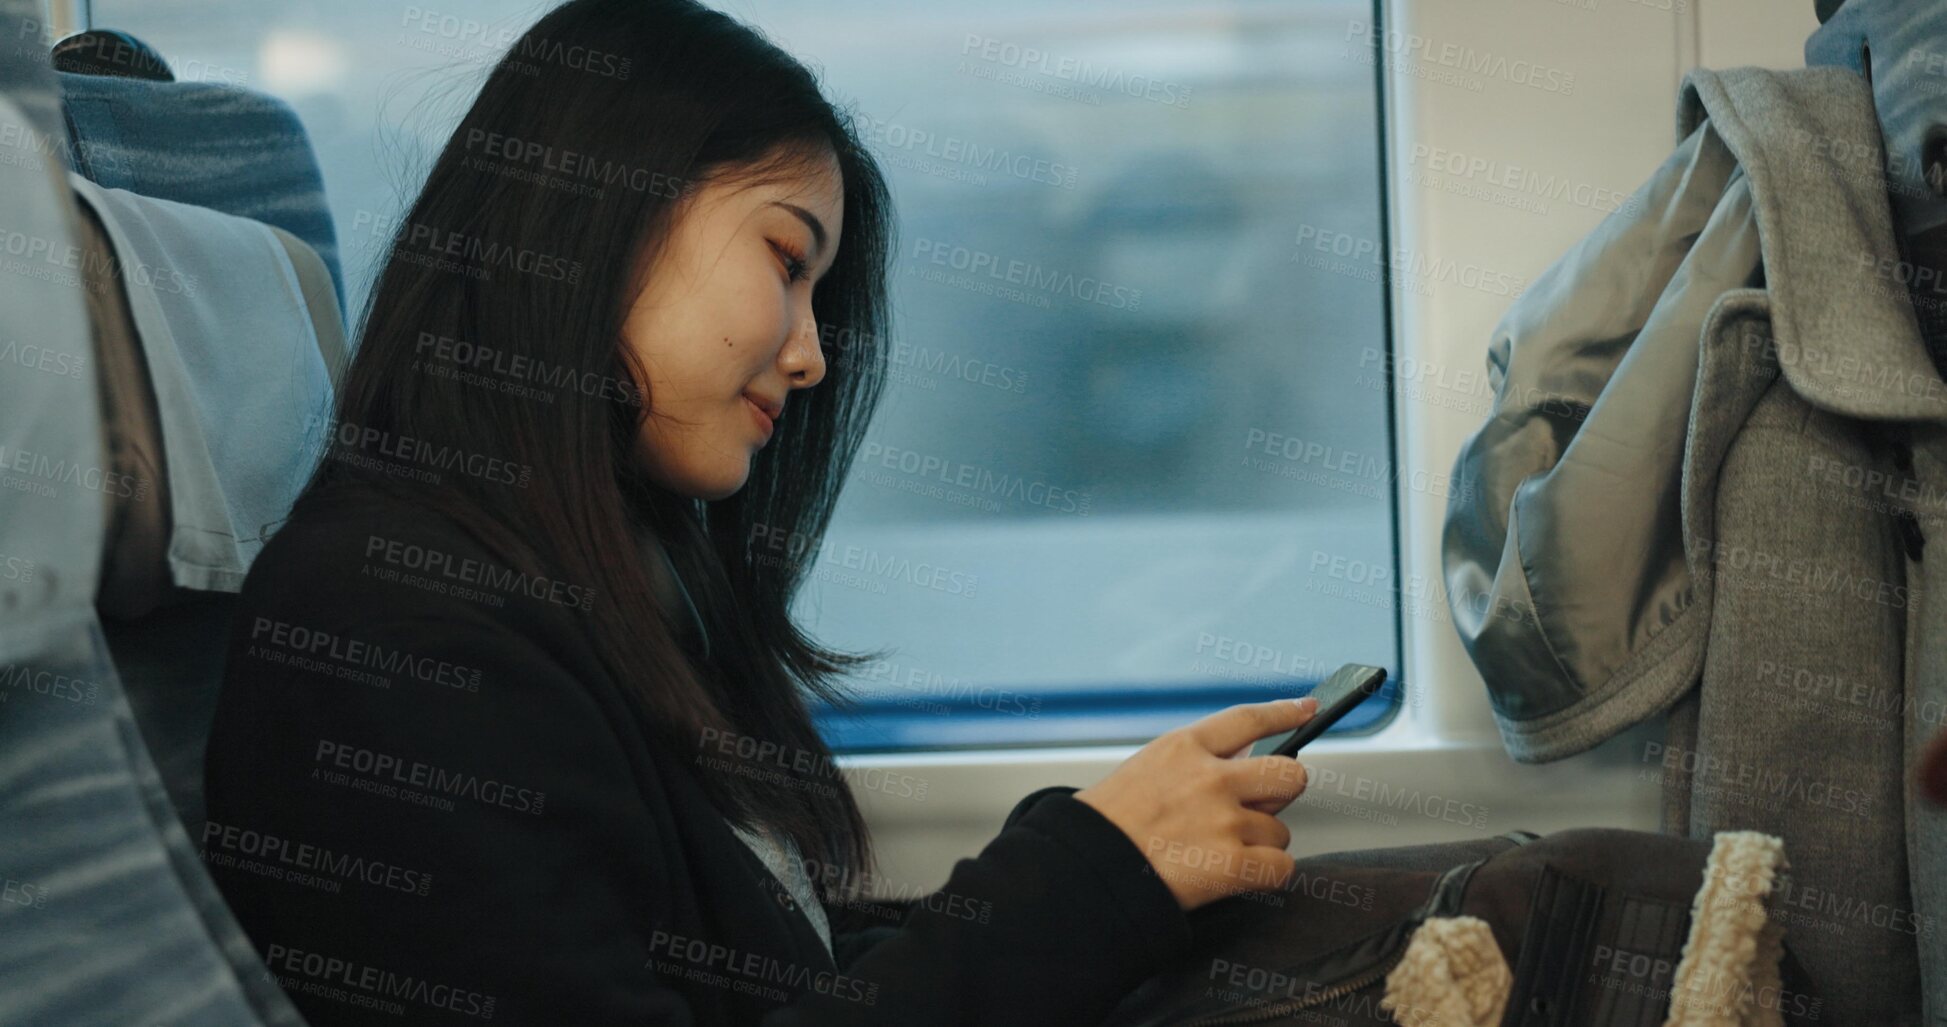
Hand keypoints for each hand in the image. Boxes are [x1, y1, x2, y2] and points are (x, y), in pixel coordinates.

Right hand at [1074, 698, 1315, 911]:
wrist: (1085, 870)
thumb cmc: (1107, 825)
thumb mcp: (1145, 770)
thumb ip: (1194, 763)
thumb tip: (1247, 766)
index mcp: (1184, 747)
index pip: (1249, 719)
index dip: (1284, 713)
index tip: (1307, 709)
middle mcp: (1211, 778)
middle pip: (1288, 774)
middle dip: (1282, 792)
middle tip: (1258, 808)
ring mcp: (1224, 821)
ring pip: (1279, 830)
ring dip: (1258, 844)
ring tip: (1215, 853)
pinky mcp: (1232, 866)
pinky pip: (1282, 867)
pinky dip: (1266, 875)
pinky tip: (1237, 876)